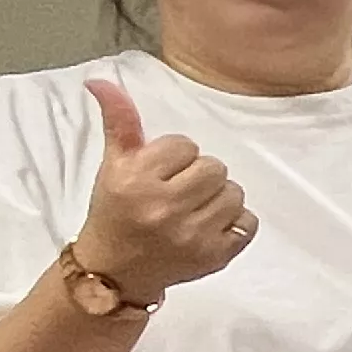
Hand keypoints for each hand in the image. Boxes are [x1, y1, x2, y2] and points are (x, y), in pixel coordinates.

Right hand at [73, 75, 255, 300]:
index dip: (175, 157)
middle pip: (215, 167)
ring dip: (219, 197)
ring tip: (194, 208)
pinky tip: (210, 227)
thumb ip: (118, 122)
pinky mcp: (214, 257)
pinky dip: (235, 223)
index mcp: (136, 180)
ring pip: (234, 193)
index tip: (160, 173)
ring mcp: (192, 236)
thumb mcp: (112, 165)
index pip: (185, 146)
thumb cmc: (115, 211)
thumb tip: (102, 81)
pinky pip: (248, 223)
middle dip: (199, 175)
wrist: (115, 271)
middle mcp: (164, 208)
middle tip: (179, 191)